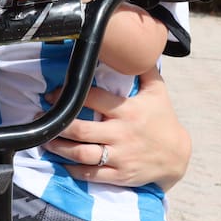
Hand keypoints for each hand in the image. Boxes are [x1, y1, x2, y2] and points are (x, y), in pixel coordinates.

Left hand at [43, 68, 190, 189]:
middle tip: (42, 118)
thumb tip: (137, 46)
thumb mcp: (158, 91)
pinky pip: (91, 174)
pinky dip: (73, 169)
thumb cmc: (164, 120)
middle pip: (81, 129)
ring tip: (46, 140)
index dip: (70, 95)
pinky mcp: (120, 175)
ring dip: (59, 147)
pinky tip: (62, 162)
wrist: (177, 156)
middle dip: (58, 124)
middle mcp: (121, 133)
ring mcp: (120, 156)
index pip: (93, 99)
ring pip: (81, 153)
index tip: (53, 95)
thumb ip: (144, 69)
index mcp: (127, 110)